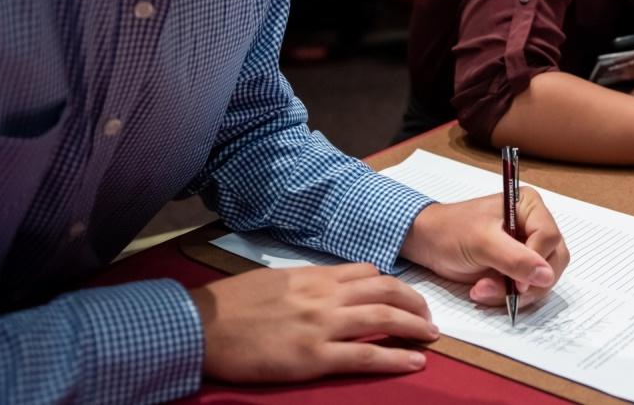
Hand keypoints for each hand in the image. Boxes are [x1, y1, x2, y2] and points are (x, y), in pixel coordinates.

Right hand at [188, 264, 438, 382]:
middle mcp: (324, 296)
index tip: (403, 293)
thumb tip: (326, 288)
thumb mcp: (274, 281)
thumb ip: (306, 284)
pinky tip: (415, 361)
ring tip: (432, 336)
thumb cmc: (231, 305)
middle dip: (413, 301)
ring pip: (384, 317)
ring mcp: (322, 325)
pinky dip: (396, 357)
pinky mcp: (314, 356)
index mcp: (313, 276)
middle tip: (428, 316)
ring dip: (414, 326)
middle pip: (385, 289)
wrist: (201, 326)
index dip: (392, 282)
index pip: (366, 271)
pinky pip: (366, 354)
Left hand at [400, 190, 569, 306]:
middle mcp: (534, 225)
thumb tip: (546, 275)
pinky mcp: (518, 267)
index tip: (518, 282)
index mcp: (529, 207)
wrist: (429, 243)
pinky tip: (483, 290)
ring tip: (482, 289)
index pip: (550, 237)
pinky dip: (506, 296)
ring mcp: (528, 248)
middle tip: (501, 291)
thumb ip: (515, 258)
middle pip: (553, 261)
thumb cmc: (451, 231)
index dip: (537, 262)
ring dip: (513, 293)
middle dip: (526, 283)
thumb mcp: (482, 242)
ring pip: (541, 279)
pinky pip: (527, 289)